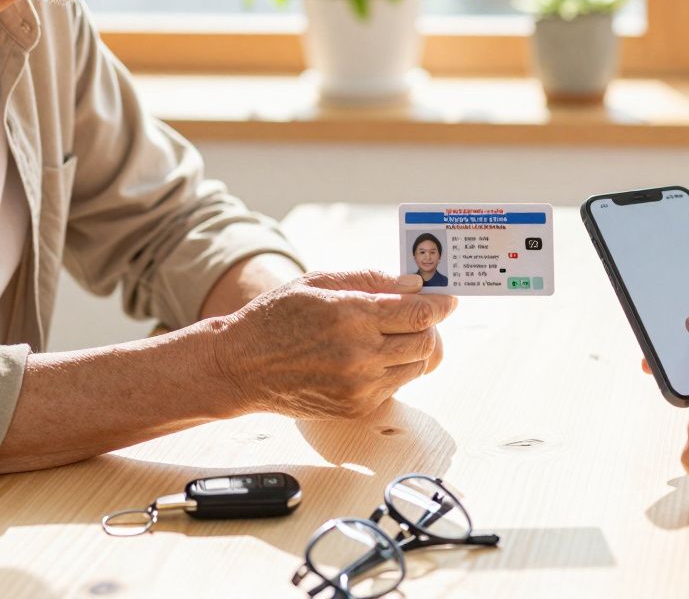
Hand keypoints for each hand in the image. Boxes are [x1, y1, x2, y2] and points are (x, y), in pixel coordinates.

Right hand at [217, 270, 456, 419]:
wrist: (240, 367)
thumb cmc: (278, 316)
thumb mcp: (320, 282)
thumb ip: (373, 280)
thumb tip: (417, 284)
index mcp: (351, 315)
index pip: (419, 313)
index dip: (441, 305)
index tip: (448, 299)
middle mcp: (359, 354)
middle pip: (426, 341)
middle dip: (430, 325)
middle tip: (419, 315)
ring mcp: (359, 386)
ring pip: (417, 366)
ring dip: (414, 348)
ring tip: (391, 335)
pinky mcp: (356, 408)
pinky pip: (396, 386)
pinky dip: (395, 369)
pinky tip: (371, 356)